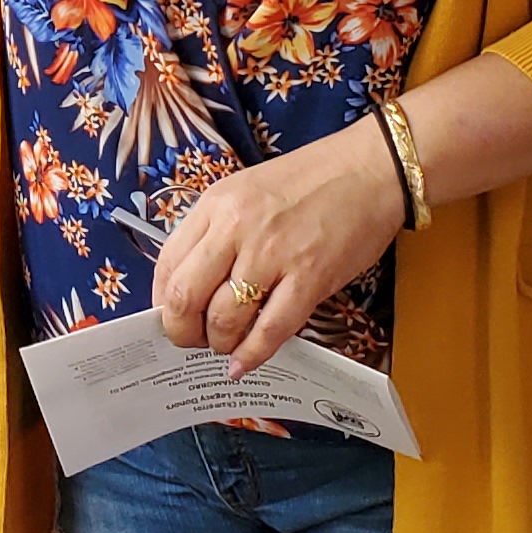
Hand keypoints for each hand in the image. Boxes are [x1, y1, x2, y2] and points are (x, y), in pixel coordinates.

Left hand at [151, 119, 408, 371]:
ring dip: (219, 343)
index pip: (167, 264)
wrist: (369, 168)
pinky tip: (244, 364)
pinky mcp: (310, 278)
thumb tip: (195, 284)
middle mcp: (236, 228)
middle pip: (185, 296)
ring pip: (224, 319)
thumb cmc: (310, 180)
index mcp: (215, 205)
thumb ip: (217, 233)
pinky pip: (271, 329)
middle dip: (182, 331)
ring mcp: (272, 254)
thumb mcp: (245, 192)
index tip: (171, 318)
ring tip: (226, 346)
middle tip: (192, 342)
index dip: (162, 302)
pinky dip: (253, 354)